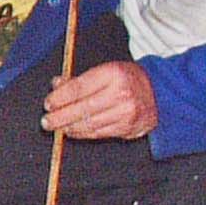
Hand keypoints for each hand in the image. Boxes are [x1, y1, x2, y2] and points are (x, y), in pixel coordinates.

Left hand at [41, 61, 157, 139]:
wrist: (159, 94)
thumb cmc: (129, 80)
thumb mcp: (106, 70)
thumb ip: (80, 79)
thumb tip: (56, 85)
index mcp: (113, 74)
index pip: (78, 88)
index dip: (59, 98)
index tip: (48, 103)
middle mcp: (120, 94)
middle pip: (81, 109)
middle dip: (60, 117)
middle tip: (46, 121)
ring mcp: (125, 113)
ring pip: (88, 124)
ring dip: (68, 127)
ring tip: (56, 127)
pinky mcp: (126, 128)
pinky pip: (97, 133)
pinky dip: (81, 133)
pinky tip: (72, 131)